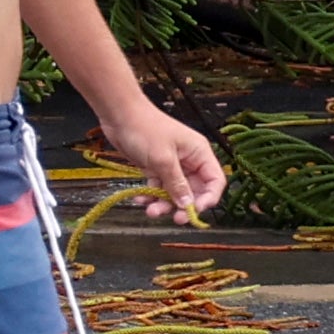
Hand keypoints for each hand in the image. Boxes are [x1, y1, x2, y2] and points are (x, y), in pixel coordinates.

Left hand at [96, 97, 225, 224]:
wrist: (118, 114)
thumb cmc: (144, 129)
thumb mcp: (163, 159)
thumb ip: (177, 184)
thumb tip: (188, 205)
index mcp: (199, 153)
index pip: (215, 181)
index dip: (208, 198)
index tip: (195, 211)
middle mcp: (189, 160)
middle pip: (194, 191)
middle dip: (183, 205)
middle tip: (175, 219)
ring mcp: (172, 164)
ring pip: (174, 192)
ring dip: (164, 203)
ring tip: (150, 210)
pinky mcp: (156, 167)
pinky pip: (158, 187)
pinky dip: (150, 195)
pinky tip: (139, 199)